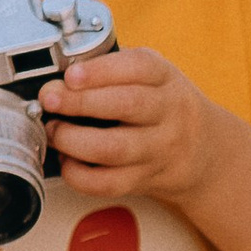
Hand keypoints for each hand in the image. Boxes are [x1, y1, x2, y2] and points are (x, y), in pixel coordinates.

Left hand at [38, 48, 234, 206]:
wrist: (201, 148)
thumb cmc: (161, 103)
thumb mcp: (150, 74)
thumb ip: (111, 67)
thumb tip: (57, 75)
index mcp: (164, 77)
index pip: (139, 67)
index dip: (101, 71)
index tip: (70, 74)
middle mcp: (167, 111)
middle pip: (127, 105)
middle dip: (80, 102)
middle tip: (49, 99)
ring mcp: (158, 148)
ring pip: (115, 148)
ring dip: (74, 140)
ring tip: (53, 131)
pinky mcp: (145, 179)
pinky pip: (109, 183)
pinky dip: (80, 175)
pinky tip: (66, 161)